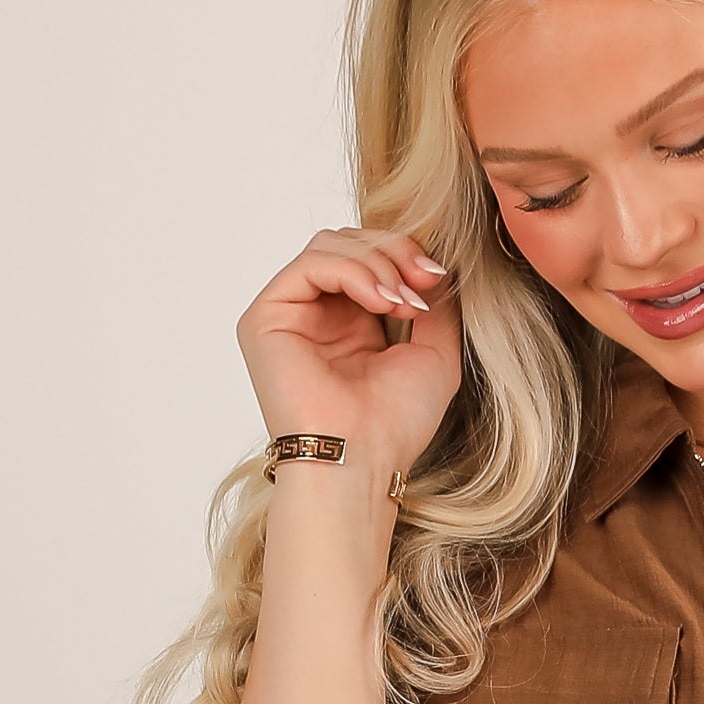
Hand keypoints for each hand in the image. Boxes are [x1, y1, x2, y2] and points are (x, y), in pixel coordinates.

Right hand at [236, 228, 462, 488]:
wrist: (363, 461)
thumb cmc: (394, 425)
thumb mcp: (434, 354)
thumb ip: (436, 305)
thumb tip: (438, 264)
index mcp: (349, 324)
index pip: (369, 257)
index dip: (404, 254)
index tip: (436, 277)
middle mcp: (314, 316)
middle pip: (348, 242)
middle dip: (393, 252)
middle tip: (423, 282)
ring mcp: (288, 315)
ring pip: (329, 245)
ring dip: (377, 262)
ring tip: (402, 301)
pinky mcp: (266, 318)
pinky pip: (310, 264)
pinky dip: (352, 271)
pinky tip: (381, 300)